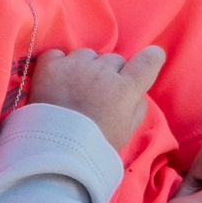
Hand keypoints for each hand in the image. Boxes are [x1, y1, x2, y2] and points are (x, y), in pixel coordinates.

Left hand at [30, 46, 165, 148]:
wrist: (54, 148)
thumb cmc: (94, 144)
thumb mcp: (126, 131)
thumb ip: (136, 106)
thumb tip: (136, 91)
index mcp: (125, 88)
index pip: (148, 61)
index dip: (151, 59)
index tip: (149, 59)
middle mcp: (103, 70)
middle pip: (113, 60)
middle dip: (109, 74)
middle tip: (97, 95)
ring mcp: (75, 64)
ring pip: (87, 55)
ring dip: (84, 67)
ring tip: (74, 91)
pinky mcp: (51, 64)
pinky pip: (59, 54)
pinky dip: (59, 65)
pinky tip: (56, 82)